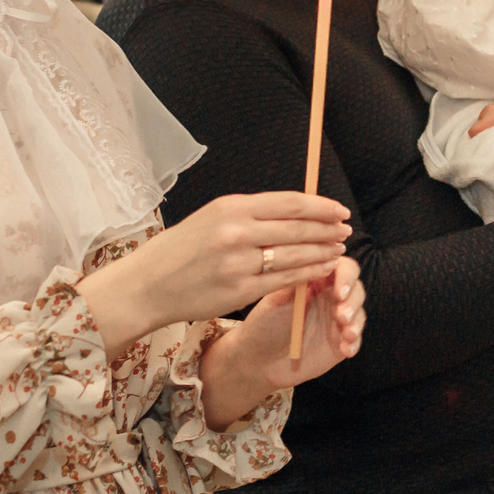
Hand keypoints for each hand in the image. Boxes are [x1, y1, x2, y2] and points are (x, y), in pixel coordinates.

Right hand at [81, 192, 352, 357]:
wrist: (148, 284)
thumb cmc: (181, 250)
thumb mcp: (212, 218)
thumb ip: (250, 214)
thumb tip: (294, 211)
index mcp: (231, 207)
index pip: (289, 203)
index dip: (320, 206)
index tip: (339, 210)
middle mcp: (237, 232)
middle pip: (298, 228)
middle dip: (328, 230)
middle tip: (346, 230)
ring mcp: (239, 263)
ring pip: (295, 255)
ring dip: (323, 252)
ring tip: (339, 250)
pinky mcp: (240, 291)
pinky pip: (284, 280)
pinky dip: (308, 274)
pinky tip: (322, 270)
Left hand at [200, 259, 365, 428]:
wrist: (258, 359)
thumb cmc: (264, 324)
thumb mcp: (276, 300)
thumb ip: (296, 282)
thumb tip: (316, 263)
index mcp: (316, 280)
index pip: (341, 268)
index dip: (346, 276)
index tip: (340, 292)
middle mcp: (329, 297)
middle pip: (356, 288)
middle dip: (353, 300)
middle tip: (341, 315)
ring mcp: (336, 320)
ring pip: (359, 312)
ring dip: (356, 321)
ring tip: (346, 333)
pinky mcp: (340, 342)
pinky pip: (356, 339)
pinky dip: (355, 342)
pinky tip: (346, 349)